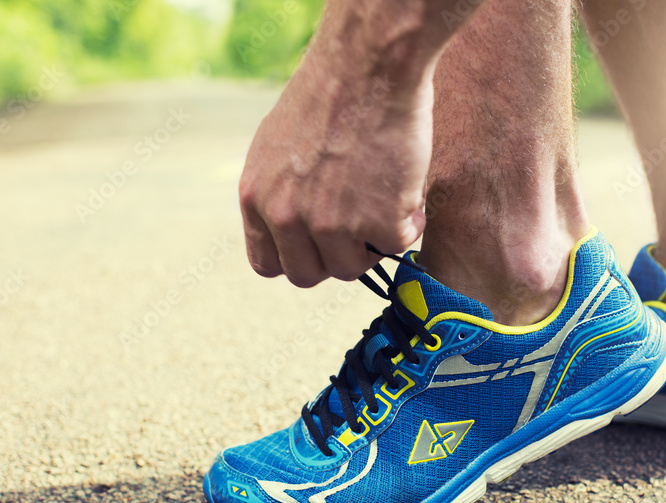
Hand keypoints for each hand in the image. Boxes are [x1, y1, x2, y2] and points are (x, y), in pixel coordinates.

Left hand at [239, 41, 433, 286]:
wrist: (370, 64)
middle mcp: (286, 216)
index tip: (319, 247)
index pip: (267, 263)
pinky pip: (396, 246)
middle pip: (308, 274)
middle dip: (334, 257)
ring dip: (372, 243)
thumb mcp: (276, 144)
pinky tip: (408, 191)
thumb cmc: (330, 92)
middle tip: (357, 230)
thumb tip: (295, 224)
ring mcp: (331, 224)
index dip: (297, 258)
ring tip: (385, 203)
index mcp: (256, 197)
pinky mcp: (377, 223)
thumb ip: (279, 191)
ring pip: (352, 268)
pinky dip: (408, 225)